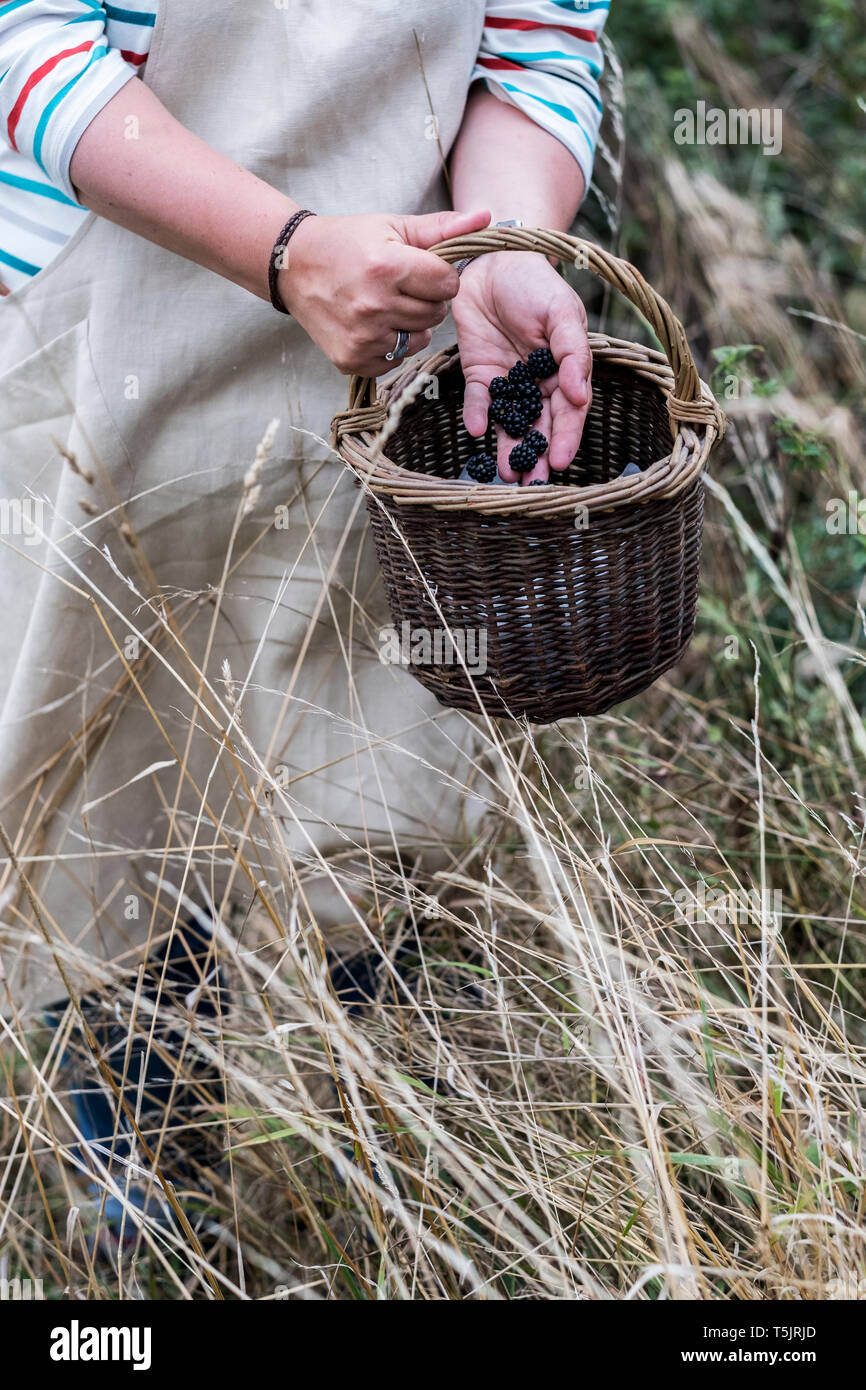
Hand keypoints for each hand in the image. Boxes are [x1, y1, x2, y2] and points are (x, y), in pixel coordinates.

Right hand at [277, 208, 490, 376]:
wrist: (294, 267)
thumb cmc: (348, 243)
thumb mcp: (393, 227)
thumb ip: (442, 227)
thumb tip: (487, 218)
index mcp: (386, 267)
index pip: (448, 284)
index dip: (441, 276)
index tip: (422, 269)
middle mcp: (374, 306)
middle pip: (436, 313)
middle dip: (426, 299)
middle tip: (400, 286)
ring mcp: (362, 337)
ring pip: (420, 339)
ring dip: (412, 324)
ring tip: (386, 304)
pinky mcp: (352, 359)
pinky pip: (395, 359)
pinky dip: (391, 345)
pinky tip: (372, 324)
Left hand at [452, 251, 591, 482]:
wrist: (495, 259)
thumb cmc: (537, 283)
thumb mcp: (561, 313)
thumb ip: (572, 353)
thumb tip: (579, 395)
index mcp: (565, 370)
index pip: (569, 411)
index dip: (566, 437)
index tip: (559, 462)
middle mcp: (538, 381)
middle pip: (540, 426)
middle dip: (536, 456)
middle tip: (531, 483)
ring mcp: (509, 380)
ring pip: (511, 422)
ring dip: (508, 448)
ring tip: (505, 474)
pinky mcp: (480, 373)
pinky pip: (480, 401)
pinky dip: (479, 416)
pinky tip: (478, 432)